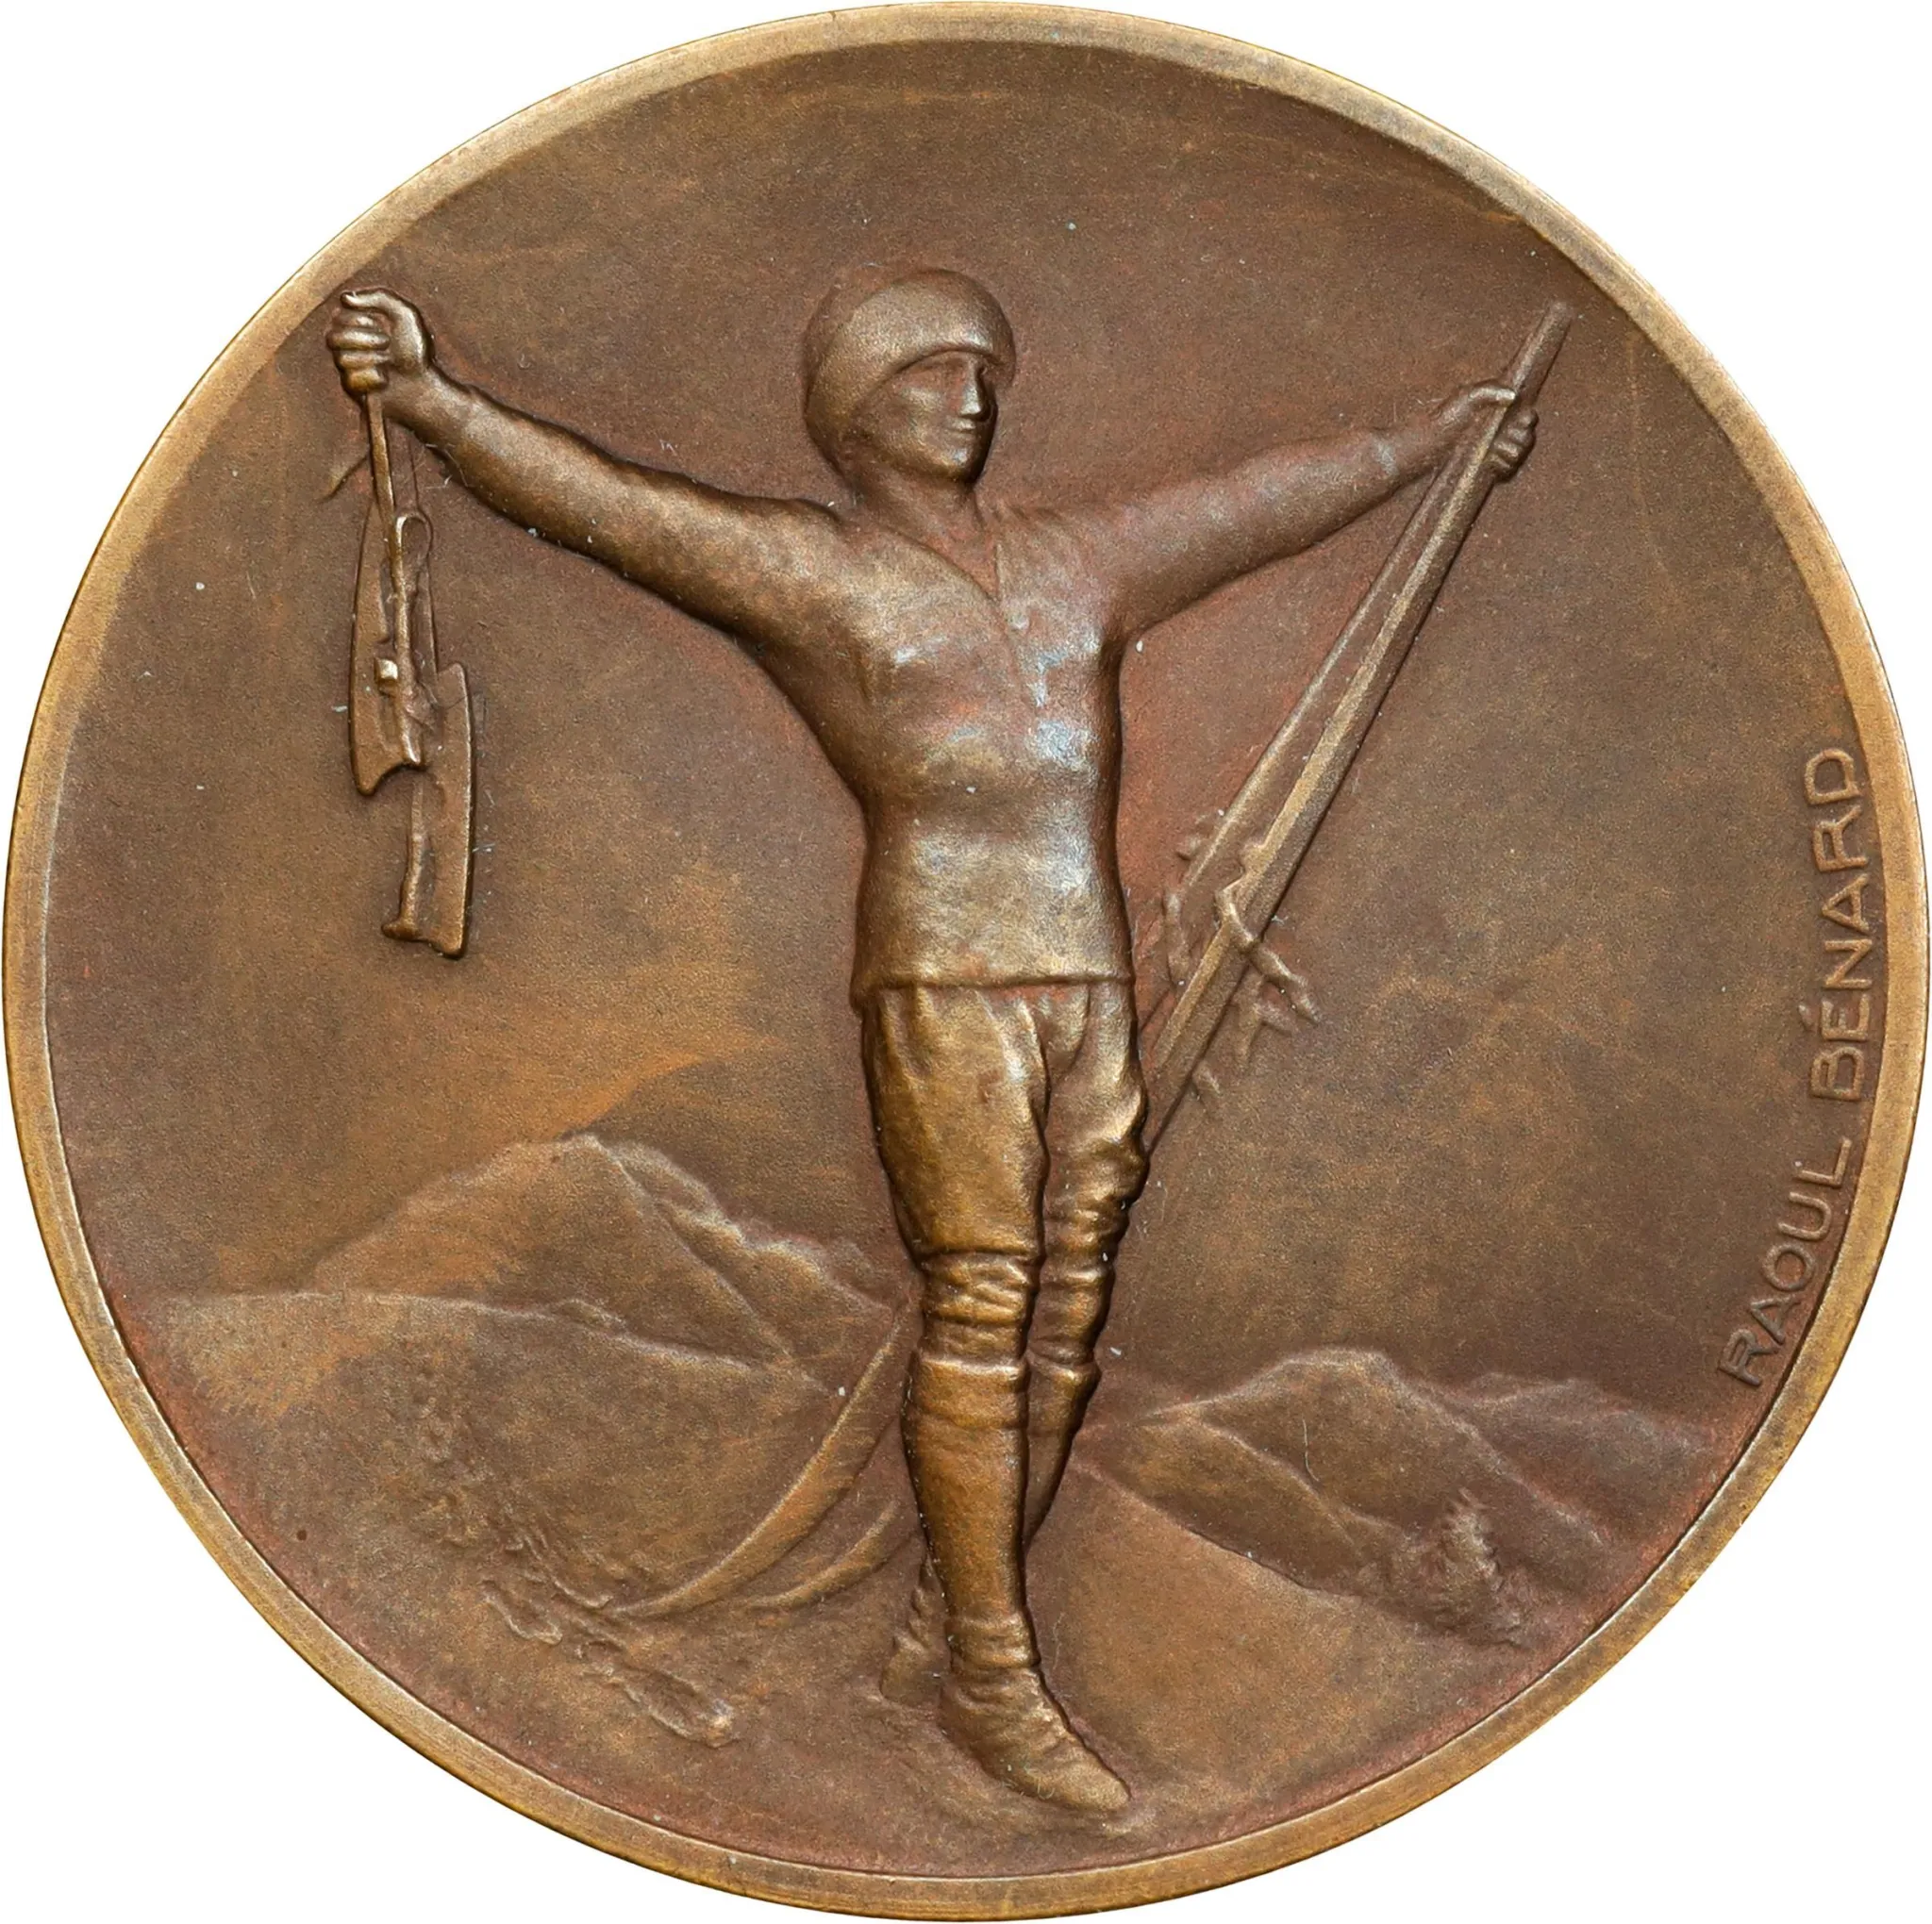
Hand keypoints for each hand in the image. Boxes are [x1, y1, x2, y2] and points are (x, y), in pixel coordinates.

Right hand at [327, 288, 433, 403]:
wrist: (424, 383)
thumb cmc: (416, 348)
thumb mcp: (405, 313)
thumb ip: (378, 296)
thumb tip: (344, 298)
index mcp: (356, 323)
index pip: (337, 316)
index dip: (358, 320)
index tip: (382, 325)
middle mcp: (348, 343)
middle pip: (332, 337)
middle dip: (364, 340)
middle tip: (387, 343)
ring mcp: (348, 366)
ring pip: (341, 360)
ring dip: (371, 359)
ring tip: (388, 362)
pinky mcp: (352, 387)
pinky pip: (350, 381)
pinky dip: (373, 378)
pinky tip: (385, 380)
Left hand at [1425, 382, 1536, 476]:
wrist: (1428, 445)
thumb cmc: (1445, 417)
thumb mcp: (1466, 396)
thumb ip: (1489, 389)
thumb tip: (1512, 395)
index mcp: (1501, 411)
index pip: (1528, 416)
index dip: (1527, 419)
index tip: (1519, 421)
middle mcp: (1502, 430)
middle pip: (1528, 436)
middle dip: (1519, 437)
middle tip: (1503, 438)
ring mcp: (1496, 449)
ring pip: (1520, 453)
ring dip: (1511, 452)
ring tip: (1494, 449)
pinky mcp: (1489, 466)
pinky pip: (1509, 469)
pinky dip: (1504, 465)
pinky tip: (1492, 460)